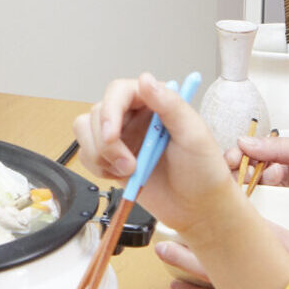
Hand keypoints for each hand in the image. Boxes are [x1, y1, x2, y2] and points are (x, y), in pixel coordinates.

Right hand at [70, 73, 235, 231]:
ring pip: (85, 132)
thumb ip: (171, 104)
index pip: (119, 91)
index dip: (110, 112)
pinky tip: (121, 176)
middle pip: (98, 112)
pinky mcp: (111, 158)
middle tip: (129, 165)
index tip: (112, 136)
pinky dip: (97, 167)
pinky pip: (86, 155)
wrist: (197, 208)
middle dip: (106, 143)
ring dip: (99, 155)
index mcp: (154, 102)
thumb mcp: (194, 134)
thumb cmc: (203, 171)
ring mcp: (121, 137)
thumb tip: (145, 79)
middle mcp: (133, 115)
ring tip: (129, 171)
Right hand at [231, 135, 288, 243]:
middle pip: (242, 185)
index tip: (232, 159)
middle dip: (232, 180)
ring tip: (241, 198)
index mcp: (279, 165)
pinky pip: (269, 230)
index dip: (235, 159)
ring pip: (251, 208)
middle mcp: (276, 188)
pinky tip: (251, 221)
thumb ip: (278, 147)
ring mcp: (282, 211)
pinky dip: (257, 226)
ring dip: (240, 203)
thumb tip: (243, 141)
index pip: (247, 160)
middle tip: (233, 178)